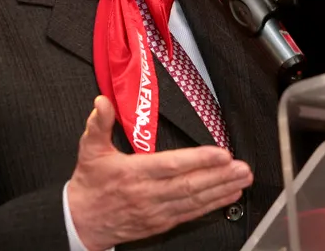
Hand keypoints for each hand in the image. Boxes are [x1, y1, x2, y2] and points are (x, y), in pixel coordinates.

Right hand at [66, 96, 252, 249]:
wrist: (82, 223)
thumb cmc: (90, 185)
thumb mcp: (89, 150)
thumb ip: (98, 124)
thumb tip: (102, 102)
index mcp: (133, 173)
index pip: (171, 165)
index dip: (199, 160)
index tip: (221, 154)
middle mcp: (148, 194)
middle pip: (190, 185)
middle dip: (220, 176)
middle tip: (242, 168)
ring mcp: (157, 211)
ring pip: (194, 200)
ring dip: (221, 190)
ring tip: (242, 180)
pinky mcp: (161, 222)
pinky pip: (190, 213)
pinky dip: (212, 205)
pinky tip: (228, 196)